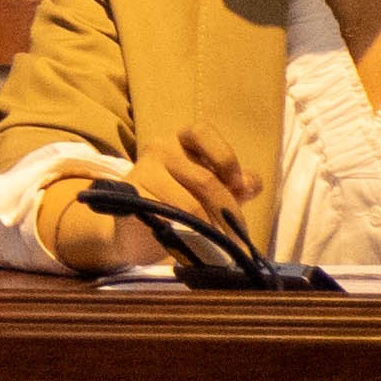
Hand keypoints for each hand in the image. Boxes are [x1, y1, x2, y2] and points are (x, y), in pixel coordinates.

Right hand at [36, 125, 258, 273]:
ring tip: (220, 247)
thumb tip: (250, 184)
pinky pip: (166, 218)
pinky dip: (185, 234)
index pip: (203, 133)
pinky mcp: (130, 199)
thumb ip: (236, 183)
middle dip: (227, 212)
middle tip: (239, 239)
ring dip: (210, 229)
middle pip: (204, 179)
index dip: (225, 157)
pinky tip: (193, 245)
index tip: (239, 185)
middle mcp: (160, 149)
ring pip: (187, 204)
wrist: (135, 229)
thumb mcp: (213, 190)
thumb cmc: (179, 201)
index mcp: (182, 141)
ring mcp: (142, 172)